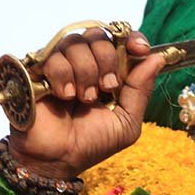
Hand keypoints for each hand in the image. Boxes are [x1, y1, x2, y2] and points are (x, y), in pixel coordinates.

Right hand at [6, 27, 171, 178]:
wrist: (57, 159)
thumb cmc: (91, 144)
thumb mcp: (126, 123)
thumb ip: (141, 91)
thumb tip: (157, 59)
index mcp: (108, 72)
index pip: (121, 39)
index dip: (132, 38)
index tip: (140, 49)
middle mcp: (84, 63)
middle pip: (98, 34)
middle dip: (108, 59)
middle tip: (106, 86)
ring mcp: (60, 64)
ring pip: (76, 42)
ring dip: (86, 71)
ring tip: (84, 98)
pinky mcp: (37, 68)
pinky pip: (54, 56)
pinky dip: (63, 76)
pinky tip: (64, 96)